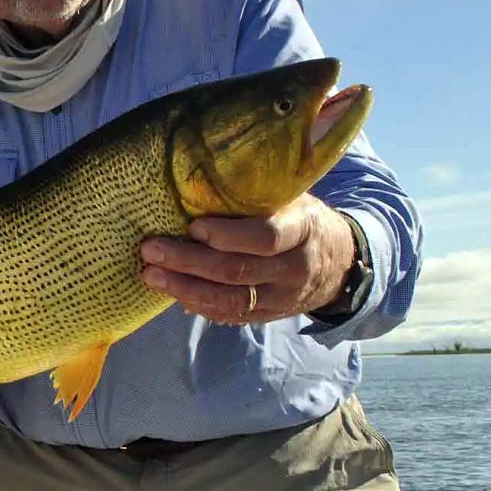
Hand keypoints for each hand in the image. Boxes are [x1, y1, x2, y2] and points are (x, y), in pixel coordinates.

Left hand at [138, 194, 357, 323]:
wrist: (339, 262)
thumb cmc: (299, 217)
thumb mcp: (290, 197)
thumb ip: (256, 192)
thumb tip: (198, 175)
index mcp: (302, 229)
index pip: (266, 237)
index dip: (227, 235)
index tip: (193, 227)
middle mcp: (294, 268)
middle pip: (238, 270)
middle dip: (189, 262)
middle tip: (151, 250)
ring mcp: (282, 296)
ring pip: (230, 299)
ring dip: (185, 288)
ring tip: (150, 274)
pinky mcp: (269, 314)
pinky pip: (231, 315)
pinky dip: (199, 305)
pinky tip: (172, 291)